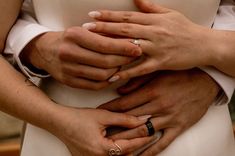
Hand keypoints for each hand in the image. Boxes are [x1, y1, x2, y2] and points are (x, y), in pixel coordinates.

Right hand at [21, 27, 141, 89]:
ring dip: (117, 71)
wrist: (45, 50)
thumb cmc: (69, 39)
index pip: (105, 45)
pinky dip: (107, 81)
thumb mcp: (83, 31)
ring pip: (102, 75)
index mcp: (74, 36)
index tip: (137, 48)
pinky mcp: (68, 81)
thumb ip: (103, 36)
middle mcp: (69, 53)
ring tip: (123, 65)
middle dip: (124, 60)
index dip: (124, 48)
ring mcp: (68, 69)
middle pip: (105, 62)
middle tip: (134, 57)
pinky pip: (94, 85)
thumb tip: (128, 43)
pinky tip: (112, 75)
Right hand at [49, 106, 152, 155]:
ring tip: (137, 140)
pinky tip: (122, 144)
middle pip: (124, 155)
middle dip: (136, 147)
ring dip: (127, 150)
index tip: (151, 134)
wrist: (58, 122)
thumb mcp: (103, 116)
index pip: (128, 146)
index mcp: (102, 149)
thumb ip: (125, 119)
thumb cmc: (78, 118)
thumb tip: (142, 119)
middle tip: (147, 137)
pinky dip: (117, 151)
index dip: (141, 139)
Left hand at [84, 0, 215, 80]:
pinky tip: (112, 75)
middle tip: (85, 28)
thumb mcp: (170, 14)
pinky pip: (140, 69)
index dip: (109, 15)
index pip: (127, 16)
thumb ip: (151, 7)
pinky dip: (126, 72)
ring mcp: (156, 48)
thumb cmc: (186, 29)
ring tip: (93, 50)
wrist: (204, 45)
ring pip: (130, 47)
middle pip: (124, 30)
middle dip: (104, 28)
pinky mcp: (161, 63)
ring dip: (111, 48)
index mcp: (154, 20)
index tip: (93, 15)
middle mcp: (153, 32)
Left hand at [99, 69, 219, 154]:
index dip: (109, 109)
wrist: (205, 82)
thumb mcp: (158, 73)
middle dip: (114, 126)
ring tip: (113, 145)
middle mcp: (158, 106)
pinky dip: (150, 151)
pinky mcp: (178, 127)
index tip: (98, 113)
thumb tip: (119, 89)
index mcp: (152, 91)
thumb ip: (138, 81)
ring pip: (143, 132)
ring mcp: (168, 118)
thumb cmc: (180, 74)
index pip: (125, 103)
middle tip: (100, 131)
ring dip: (127, 140)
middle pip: (130, 119)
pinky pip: (163, 142)